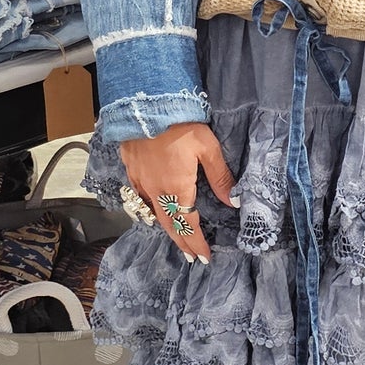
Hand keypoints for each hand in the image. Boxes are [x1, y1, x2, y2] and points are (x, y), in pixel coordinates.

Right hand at [117, 121, 236, 263]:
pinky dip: (151, 211)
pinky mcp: (131, 172)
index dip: (197, 242)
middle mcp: (157, 192)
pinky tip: (154, 212)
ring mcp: (141, 182)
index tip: (204, 256)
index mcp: (177, 189)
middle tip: (192, 257)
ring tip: (177, 240)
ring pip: (154, 214)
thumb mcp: (208, 148)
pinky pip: (141, 199)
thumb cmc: (180, 125)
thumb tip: (234, 201)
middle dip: (183, 243)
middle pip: (170, 225)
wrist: (145, 106)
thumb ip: (220, 177)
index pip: (188, 224)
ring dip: (167, 230)